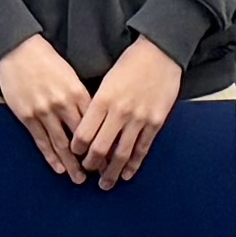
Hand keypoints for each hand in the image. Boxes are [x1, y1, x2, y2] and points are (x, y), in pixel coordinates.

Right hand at [0, 34, 91, 183]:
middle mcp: (63, 104)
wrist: (18, 49)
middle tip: (101, 174)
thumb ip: (81, 96)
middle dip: (91, 158)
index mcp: (78, 92)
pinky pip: (41, 141)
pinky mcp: (28, 116)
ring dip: (71, 164)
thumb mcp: (71, 75)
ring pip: (61, 144)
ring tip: (79, 178)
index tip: (112, 155)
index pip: (96, 124)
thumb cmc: (46, 60)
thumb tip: (94, 117)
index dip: (104, 141)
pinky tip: (58, 168)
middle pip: (82, 138)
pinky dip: (50, 157)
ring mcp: (44, 112)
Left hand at [74, 35, 181, 189]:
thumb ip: (97, 106)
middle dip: (92, 165)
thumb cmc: (131, 64)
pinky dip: (134, 164)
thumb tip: (87, 129)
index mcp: (103, 100)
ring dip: (112, 172)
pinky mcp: (155, 122)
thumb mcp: (107, 81)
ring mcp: (139, 119)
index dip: (77, 149)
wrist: (160, 53)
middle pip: (100, 149)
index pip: (83, 134)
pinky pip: (142, 149)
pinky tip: (127, 173)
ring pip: (122, 154)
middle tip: (88, 171)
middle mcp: (119, 112)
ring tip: (106, 183)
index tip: (75, 154)